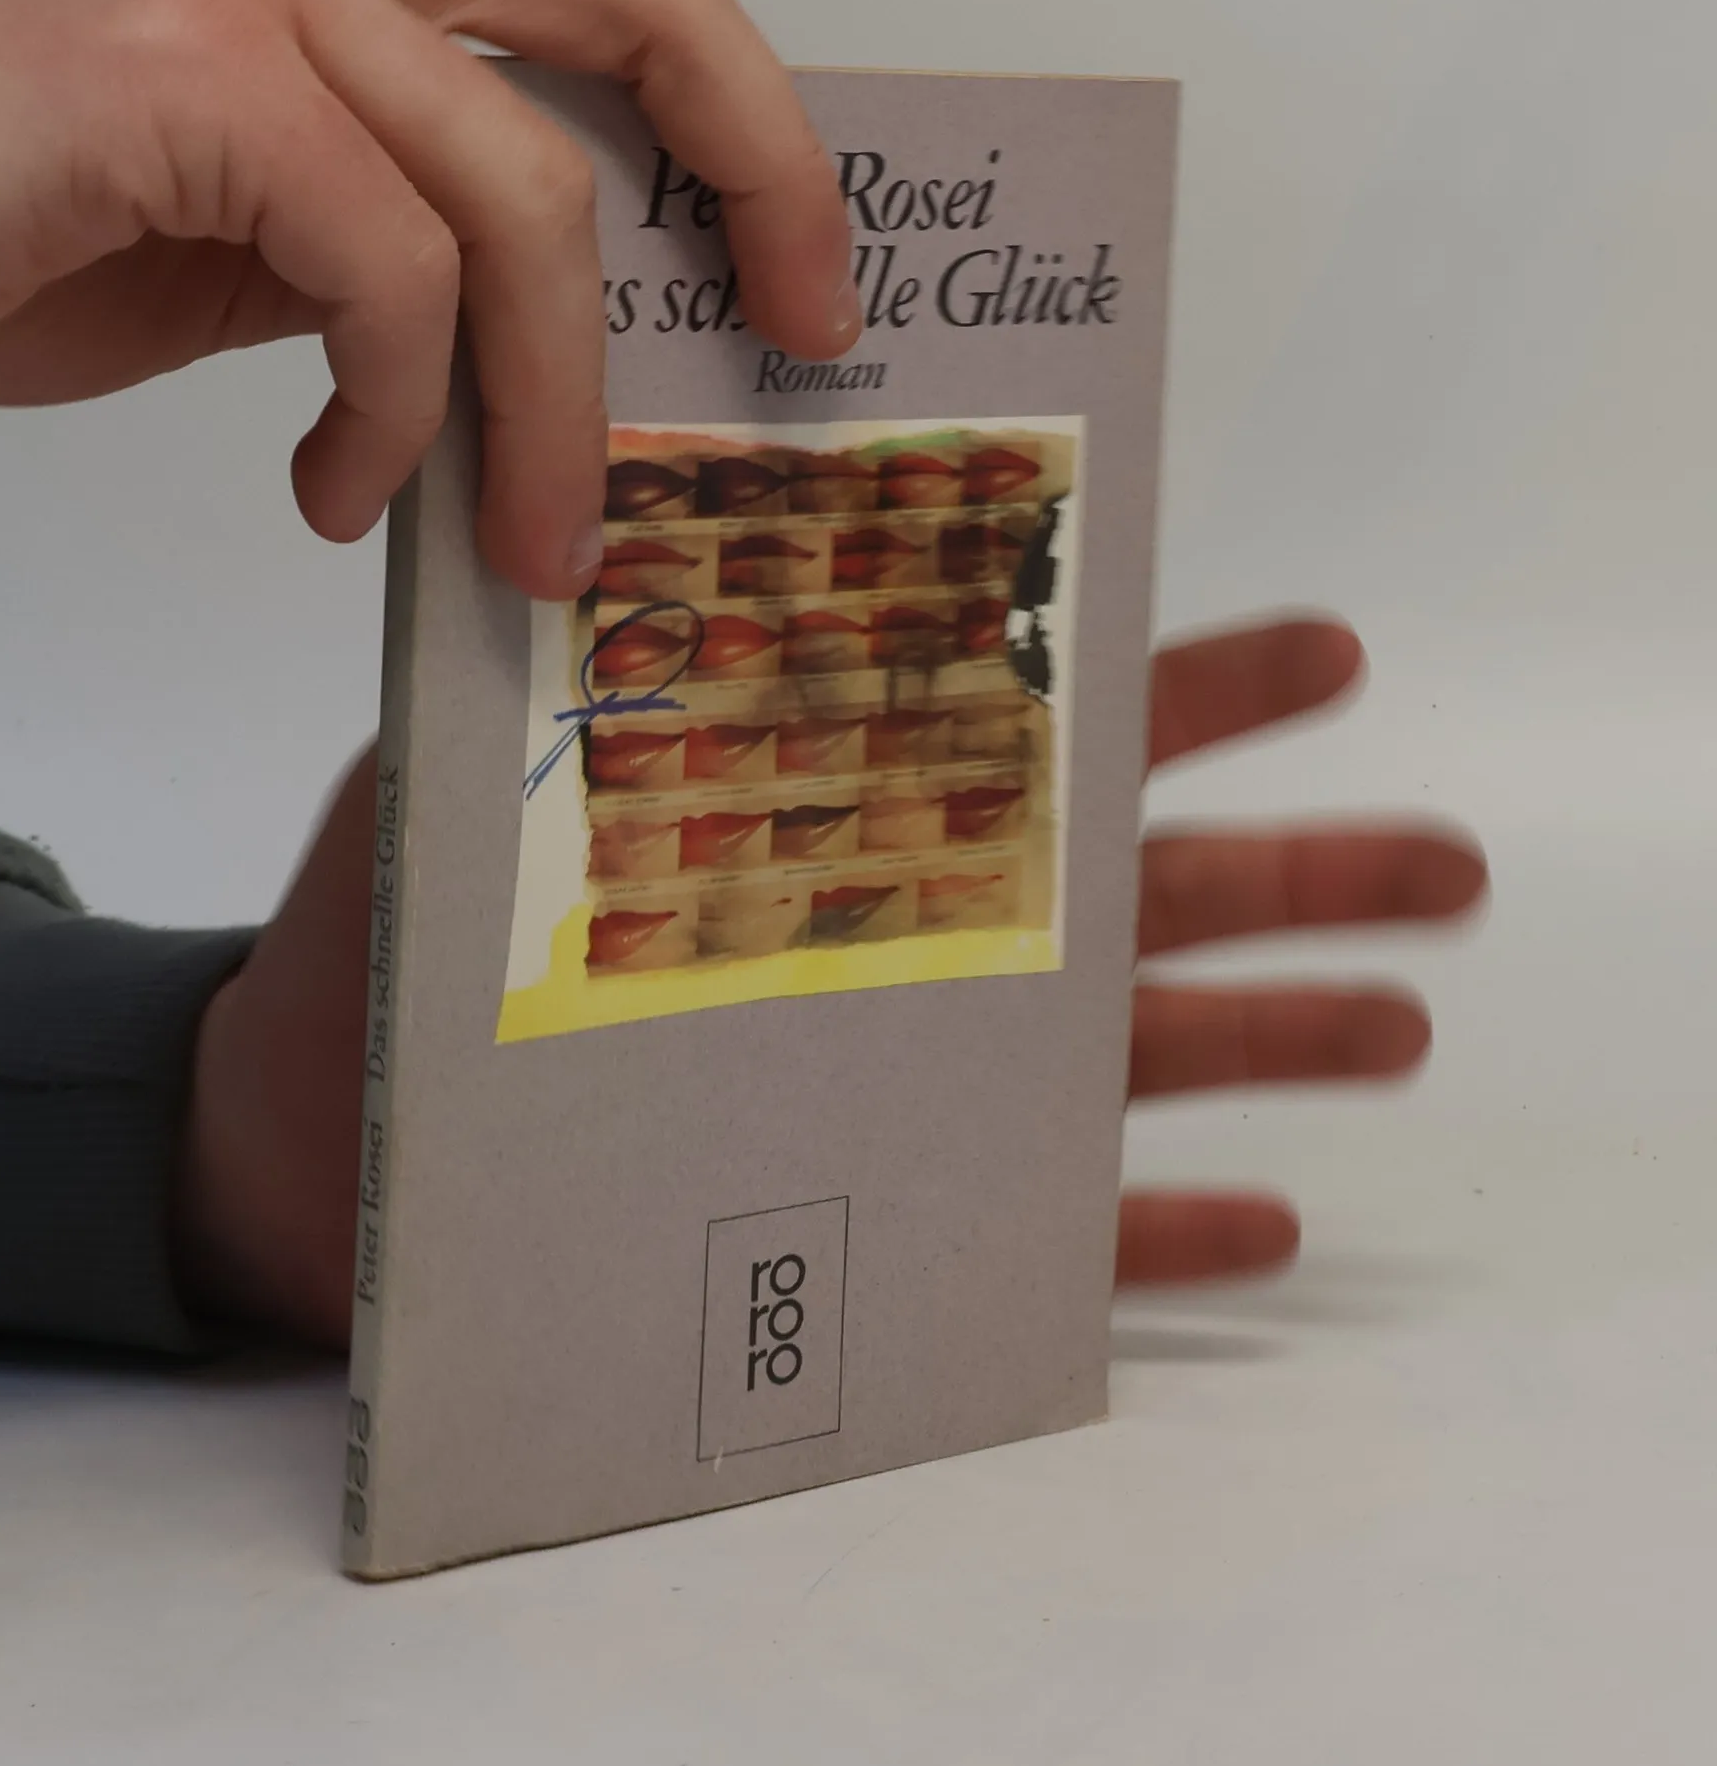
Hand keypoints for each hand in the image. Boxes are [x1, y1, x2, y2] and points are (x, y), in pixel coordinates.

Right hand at [0, 0, 950, 589]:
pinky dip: (392, 417)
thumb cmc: (22, 205)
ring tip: (536, 541)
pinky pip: (391, 273)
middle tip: (818, 330)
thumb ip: (416, 201)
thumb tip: (561, 306)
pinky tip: (341, 493)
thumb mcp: (271, 199)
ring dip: (554, 409)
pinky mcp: (187, 63)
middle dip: (768, 170)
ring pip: (524, 194)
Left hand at [177, 614, 1487, 1345]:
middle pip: (1131, 891)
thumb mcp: (475, 782)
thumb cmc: (392, 955)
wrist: (318, 1155)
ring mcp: (896, 1079)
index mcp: (829, 817)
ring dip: (1273, 1034)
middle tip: (1448, 851)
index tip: (1318, 648)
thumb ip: (585, 678)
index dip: (1180, 690)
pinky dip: (1143, 1233)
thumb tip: (647, 530)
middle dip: (1297, 861)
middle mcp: (893, 938)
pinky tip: (1268, 1224)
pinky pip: (1034, 1235)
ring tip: (1407, 1013)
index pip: (1029, 732)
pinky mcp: (864, 1213)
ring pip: (1120, 1056)